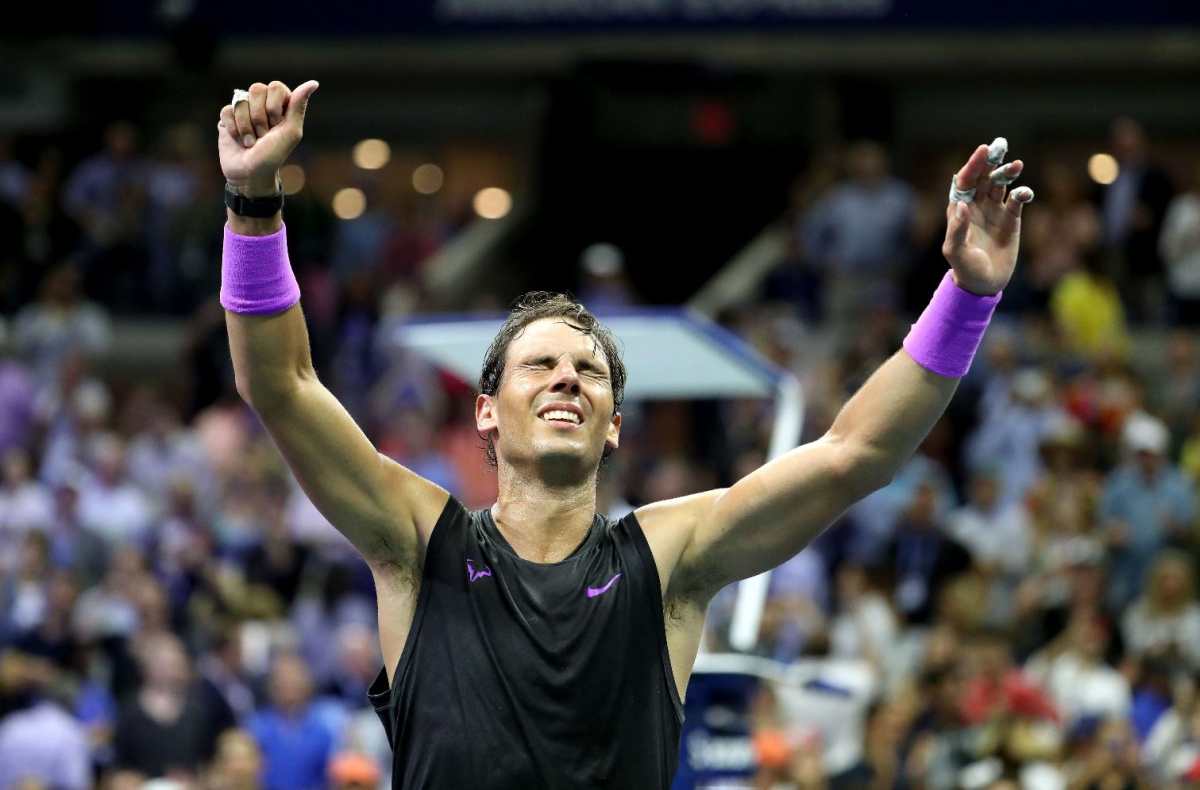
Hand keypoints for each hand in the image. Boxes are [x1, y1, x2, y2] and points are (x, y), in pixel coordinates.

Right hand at [218, 80, 317, 196]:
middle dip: (260, 117)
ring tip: (251, 141)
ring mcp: (244, 108)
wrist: (250, 173)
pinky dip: (233, 129)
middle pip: (256, 89)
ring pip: (241, 101)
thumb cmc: (274, 155)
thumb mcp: (291, 132)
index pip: (276, 87)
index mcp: (281, 105)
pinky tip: (238, 139)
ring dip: (247, 126)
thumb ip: (299, 105)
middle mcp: (262, 103)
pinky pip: (227, 110)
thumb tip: (314, 83)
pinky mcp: (228, 116)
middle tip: (263, 135)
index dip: (274, 107)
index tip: (277, 125)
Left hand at [942, 140, 1034, 294]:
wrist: (984, 283)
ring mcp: (994, 210)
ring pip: (1000, 184)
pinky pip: (1017, 200)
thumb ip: (957, 229)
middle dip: (991, 161)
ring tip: (1017, 164)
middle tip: (1000, 146)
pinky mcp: (1011, 219)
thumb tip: (961, 205)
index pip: (965, 182)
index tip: (982, 151)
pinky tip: (1024, 192)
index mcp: (959, 209)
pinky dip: (1022, 193)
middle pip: (983, 177)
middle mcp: (976, 205)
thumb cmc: (965, 268)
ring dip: (1007, 172)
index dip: (973, 165)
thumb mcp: (955, 252)